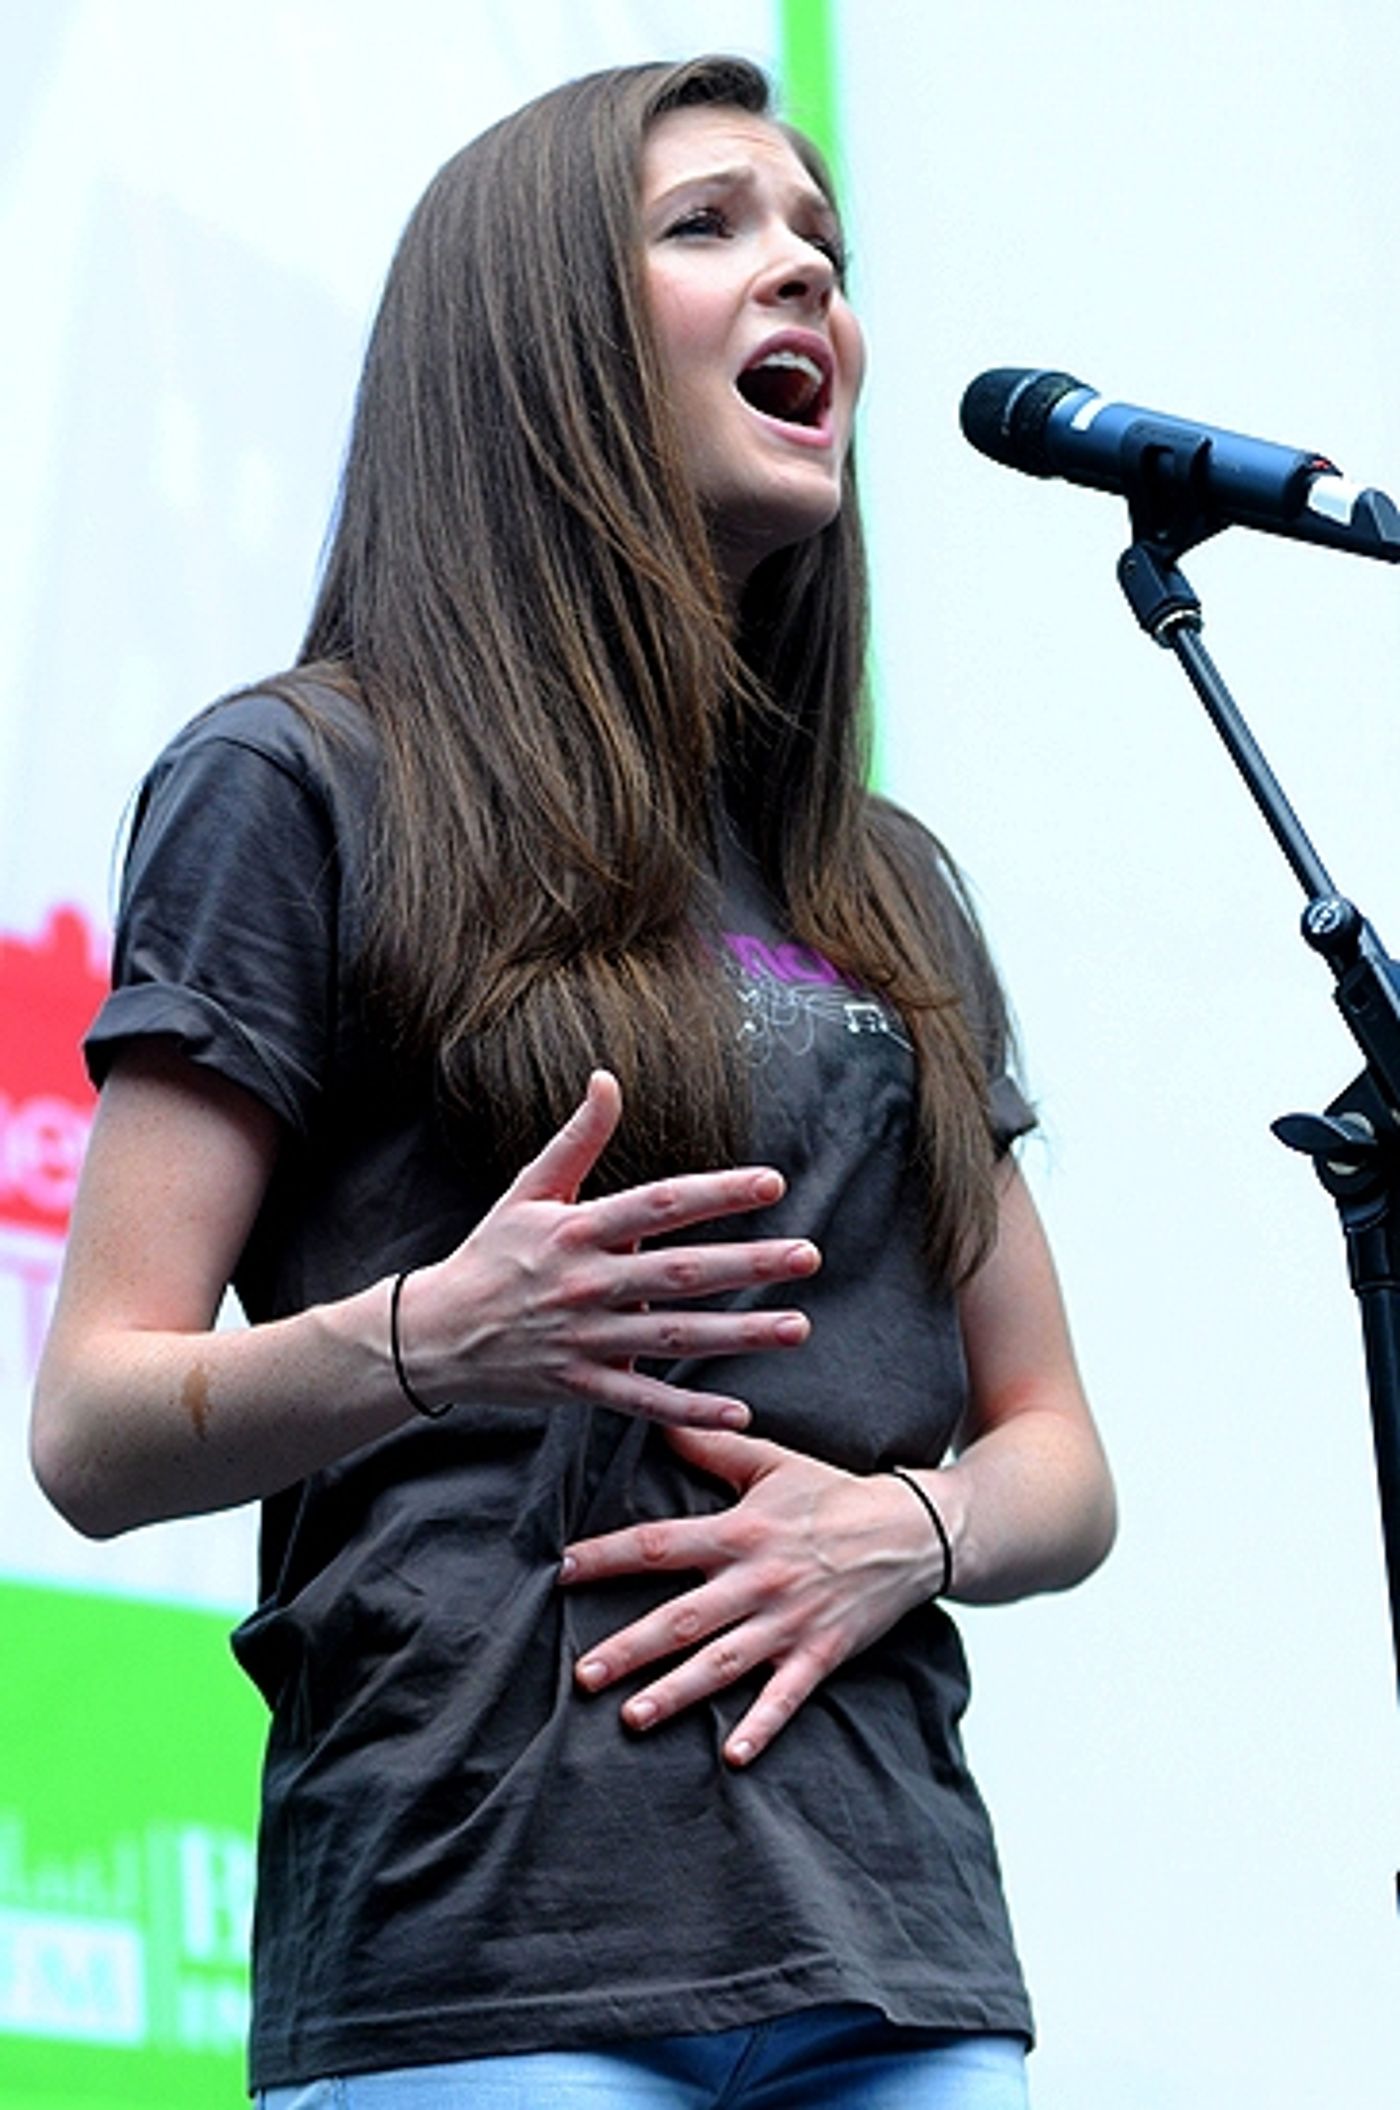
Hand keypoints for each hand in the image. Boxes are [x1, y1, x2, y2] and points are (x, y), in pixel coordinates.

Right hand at [397, 1071, 819, 1425]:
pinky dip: (689, 1409)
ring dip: (739, 1334)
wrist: (432, 1335)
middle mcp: (585, 1283)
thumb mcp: (528, 1191)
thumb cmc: (489, 1256)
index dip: (716, 1193)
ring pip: (674, 1337)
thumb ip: (577, 1140)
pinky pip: (642, 1401)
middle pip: (680, 1272)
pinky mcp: (580, 1385)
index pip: (659, 1205)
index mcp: (577, 1230)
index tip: (772, 1183)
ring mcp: (584, 1338)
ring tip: (798, 1326)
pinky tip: (740, 1410)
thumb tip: (607, 1079)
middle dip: (748, 1264)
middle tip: (808, 1255)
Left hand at [559, 1425, 945, 1763]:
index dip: (609, 1556)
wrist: (912, 1530)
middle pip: (683, 1617)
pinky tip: (732, 1756)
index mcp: (740, 1532)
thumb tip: (662, 1423)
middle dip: (630, 1647)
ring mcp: (790, 1622)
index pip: (661, 1545)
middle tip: (582, 1674)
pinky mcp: (821, 1654)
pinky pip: (786, 1697)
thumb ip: (714, 1448)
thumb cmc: (833, 1495)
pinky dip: (761, 1726)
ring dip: (677, 1692)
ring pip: (723, 1663)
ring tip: (632, 1717)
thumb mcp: (773, 1462)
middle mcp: (758, 1580)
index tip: (563, 1570)